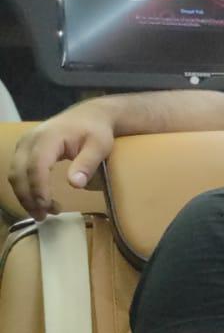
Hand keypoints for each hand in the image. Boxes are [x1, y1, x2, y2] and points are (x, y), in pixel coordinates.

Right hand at [8, 101, 114, 219]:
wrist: (89, 116)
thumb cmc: (96, 131)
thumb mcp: (100, 146)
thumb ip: (87, 164)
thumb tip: (75, 184)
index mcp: (48, 138)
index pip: (36, 166)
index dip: (38, 188)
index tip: (46, 206)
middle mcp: (30, 140)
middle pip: (20, 173)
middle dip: (28, 197)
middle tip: (44, 216)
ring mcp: (24, 144)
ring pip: (15, 174)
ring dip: (25, 196)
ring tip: (44, 212)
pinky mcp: (24, 150)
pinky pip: (18, 172)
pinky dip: (25, 188)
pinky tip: (40, 201)